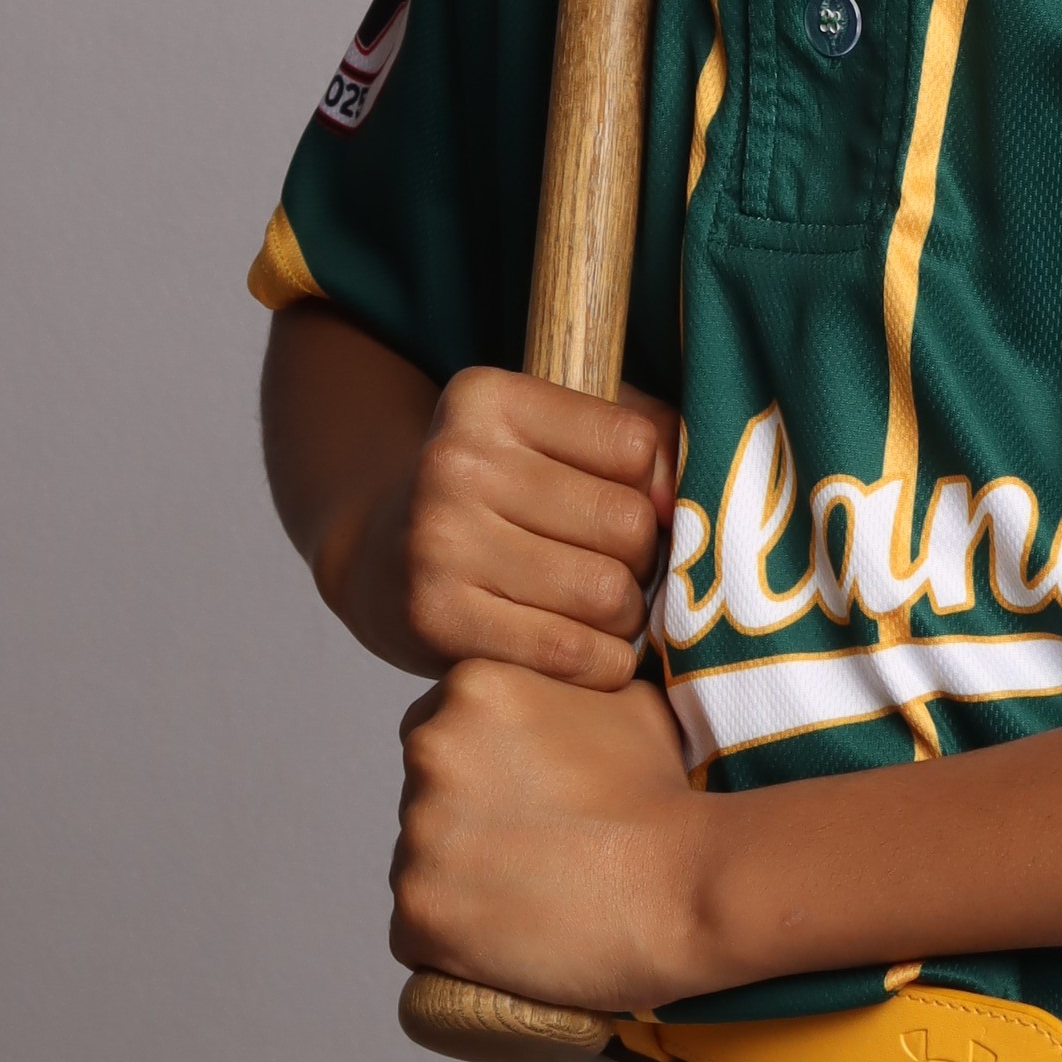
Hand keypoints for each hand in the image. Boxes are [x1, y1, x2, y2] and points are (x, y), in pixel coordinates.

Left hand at [390, 651, 711, 1016]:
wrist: (686, 884)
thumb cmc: (663, 794)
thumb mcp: (624, 698)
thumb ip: (567, 683)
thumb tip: (561, 686)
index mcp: (471, 688)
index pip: (440, 730)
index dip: (483, 772)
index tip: (526, 800)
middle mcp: (428, 752)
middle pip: (423, 796)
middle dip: (464, 822)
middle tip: (532, 850)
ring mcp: (417, 836)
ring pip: (418, 864)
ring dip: (460, 882)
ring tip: (532, 897)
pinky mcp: (418, 913)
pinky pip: (415, 932)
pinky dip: (452, 942)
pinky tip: (512, 938)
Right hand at [397, 366, 677, 685]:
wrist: (379, 560)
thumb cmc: (495, 495)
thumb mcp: (550, 437)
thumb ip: (638, 439)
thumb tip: (683, 500)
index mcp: (486, 398)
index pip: (632, 445)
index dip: (651, 488)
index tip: (625, 508)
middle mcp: (454, 461)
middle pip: (626, 523)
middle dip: (643, 560)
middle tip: (620, 572)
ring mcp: (438, 541)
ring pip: (607, 593)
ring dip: (627, 617)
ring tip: (604, 613)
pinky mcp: (435, 618)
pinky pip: (570, 652)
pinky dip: (602, 663)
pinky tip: (590, 652)